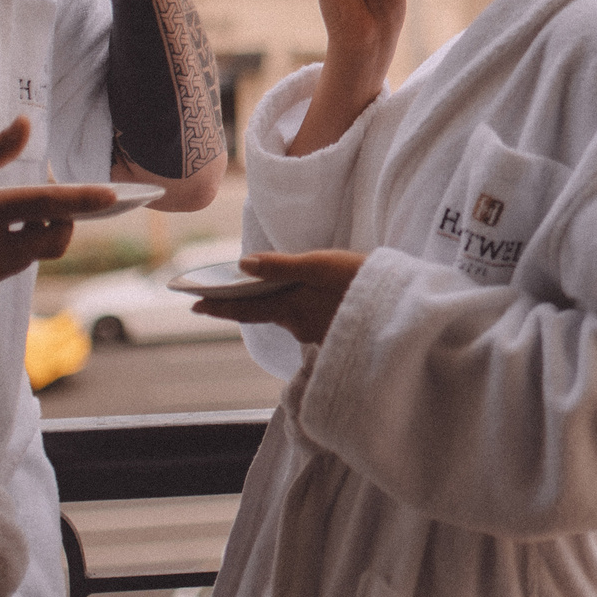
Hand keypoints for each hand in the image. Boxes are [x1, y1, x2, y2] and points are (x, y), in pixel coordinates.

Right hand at [0, 118, 113, 299]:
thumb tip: (26, 124)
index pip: (45, 205)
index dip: (82, 200)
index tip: (113, 196)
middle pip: (52, 240)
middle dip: (64, 221)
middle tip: (50, 202)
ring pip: (30, 256)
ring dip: (32, 236)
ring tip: (8, 216)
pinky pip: (6, 270)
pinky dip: (7, 253)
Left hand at [192, 250, 364, 344]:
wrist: (403, 309)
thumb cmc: (363, 282)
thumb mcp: (322, 266)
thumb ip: (282, 266)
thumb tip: (242, 264)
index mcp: (292, 309)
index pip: (247, 308)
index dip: (219, 306)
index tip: (193, 305)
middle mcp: (300, 325)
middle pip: (266, 312)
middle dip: (244, 304)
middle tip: (218, 297)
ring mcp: (319, 332)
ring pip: (289, 315)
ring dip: (277, 304)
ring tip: (267, 288)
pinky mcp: (336, 332)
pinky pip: (309, 319)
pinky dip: (301, 307)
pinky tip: (311, 297)